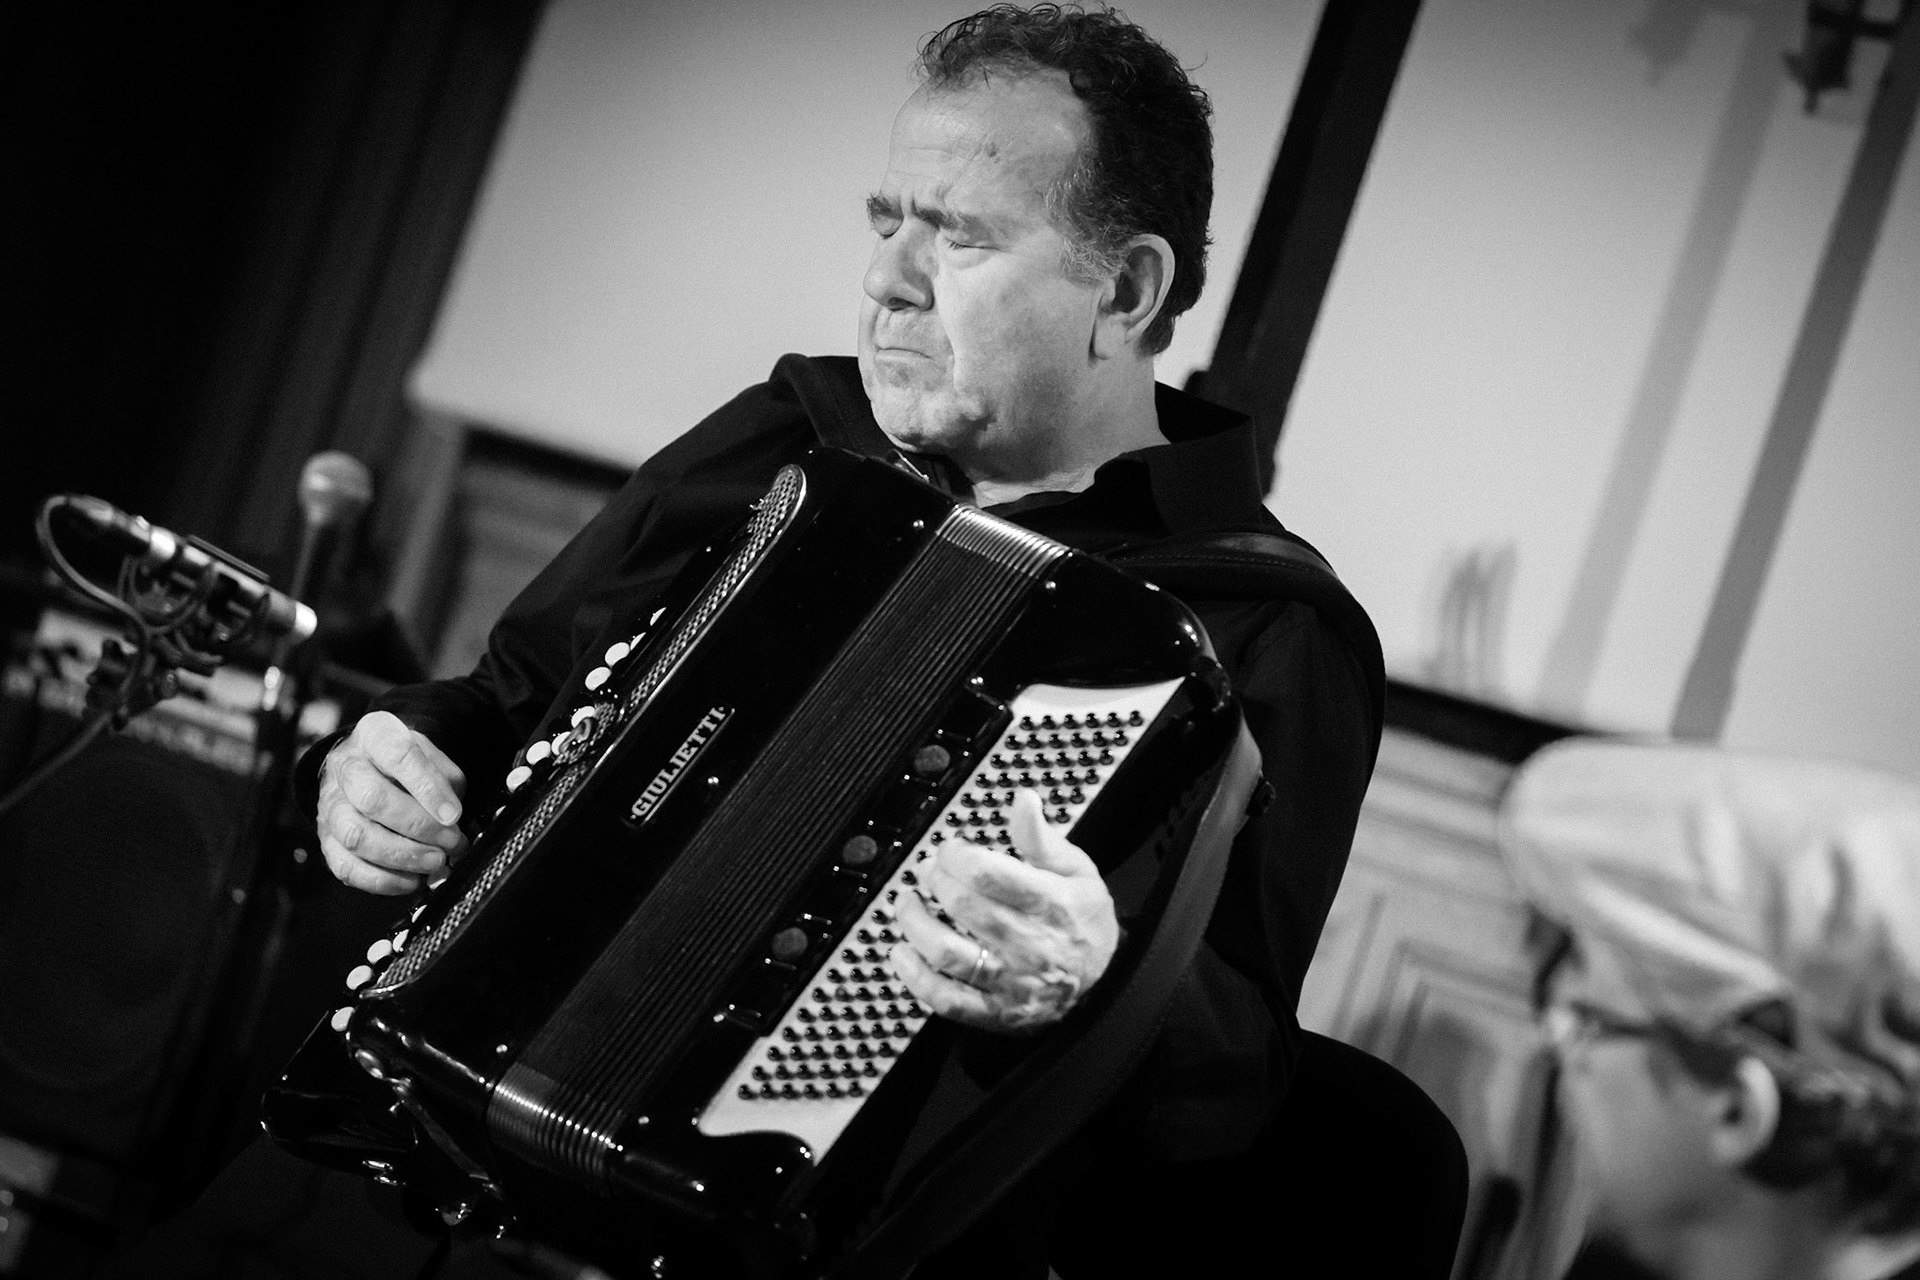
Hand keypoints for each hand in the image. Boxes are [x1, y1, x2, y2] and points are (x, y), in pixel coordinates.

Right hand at [317, 710, 467, 894]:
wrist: (370, 765)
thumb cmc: (407, 764)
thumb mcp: (433, 757)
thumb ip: (445, 781)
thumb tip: (450, 818)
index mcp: (374, 735)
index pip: (398, 756)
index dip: (428, 788)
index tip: (453, 814)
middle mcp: (344, 767)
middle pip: (372, 798)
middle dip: (418, 827)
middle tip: (451, 842)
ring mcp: (330, 804)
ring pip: (357, 836)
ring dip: (402, 855)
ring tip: (436, 861)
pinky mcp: (326, 839)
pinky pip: (346, 867)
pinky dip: (382, 880)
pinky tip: (411, 879)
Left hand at [890, 788, 1119, 1034]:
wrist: (1107, 983)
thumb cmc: (1084, 922)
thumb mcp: (1077, 872)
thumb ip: (1042, 838)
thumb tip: (1023, 800)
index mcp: (1051, 904)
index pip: (988, 873)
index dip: (956, 855)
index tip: (949, 848)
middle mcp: (1030, 944)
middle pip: (964, 906)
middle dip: (935, 880)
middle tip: (927, 870)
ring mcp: (1010, 982)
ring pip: (948, 952)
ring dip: (916, 923)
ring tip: (907, 904)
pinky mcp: (995, 1012)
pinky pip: (947, 999)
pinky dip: (916, 977)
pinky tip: (902, 953)